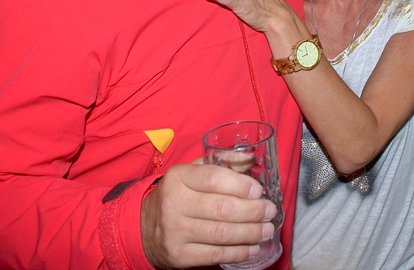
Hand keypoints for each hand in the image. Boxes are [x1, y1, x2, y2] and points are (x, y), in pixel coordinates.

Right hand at [141, 161, 276, 268]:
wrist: (144, 227)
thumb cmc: (177, 195)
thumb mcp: (191, 172)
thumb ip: (220, 162)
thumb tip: (250, 158)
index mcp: (178, 177)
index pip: (214, 179)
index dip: (240, 185)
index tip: (259, 191)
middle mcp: (174, 203)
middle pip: (222, 208)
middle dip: (253, 211)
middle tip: (270, 211)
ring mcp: (175, 231)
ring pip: (222, 234)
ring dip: (251, 232)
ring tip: (267, 229)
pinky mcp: (179, 255)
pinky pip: (216, 255)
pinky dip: (239, 252)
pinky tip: (253, 247)